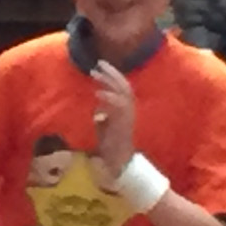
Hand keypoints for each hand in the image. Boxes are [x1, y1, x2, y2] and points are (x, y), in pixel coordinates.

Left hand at [88, 62, 137, 185]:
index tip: (100, 66)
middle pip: (124, 85)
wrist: (119, 162)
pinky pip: (119, 105)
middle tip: (98, 63)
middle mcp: (130, 109)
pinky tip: (98, 92)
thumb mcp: (104, 127)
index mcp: (126, 109)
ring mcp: (129, 115)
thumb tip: (97, 109)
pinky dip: (108, 97)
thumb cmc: (111, 145)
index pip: (122, 87)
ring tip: (95, 73)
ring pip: (123, 91)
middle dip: (111, 72)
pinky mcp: (125, 122)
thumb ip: (102, 116)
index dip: (113, 75)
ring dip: (109, 80)